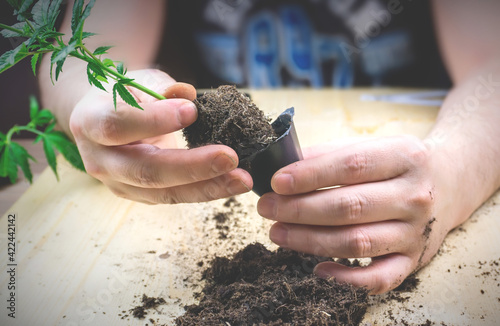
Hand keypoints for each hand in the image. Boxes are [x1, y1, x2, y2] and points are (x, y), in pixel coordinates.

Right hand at [69, 69, 251, 203]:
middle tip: (229, 157)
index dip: (154, 120)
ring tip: (241, 179)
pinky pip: (174, 197)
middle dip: (191, 167)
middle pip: (145, 170)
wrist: (105, 118)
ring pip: (164, 193)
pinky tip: (231, 183)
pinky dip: (205, 190)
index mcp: (90, 122)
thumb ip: (161, 88)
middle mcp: (100, 160)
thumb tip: (187, 95)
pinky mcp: (140, 195)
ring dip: (207, 187)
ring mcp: (119, 183)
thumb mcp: (137, 80)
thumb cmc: (122, 94)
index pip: (117, 125)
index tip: (192, 111)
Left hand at [257, 135, 463, 293]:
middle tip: (266, 208)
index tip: (276, 182)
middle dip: (299, 210)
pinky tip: (318, 270)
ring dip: (310, 240)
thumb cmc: (398, 164)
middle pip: (349, 207)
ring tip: (277, 232)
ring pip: (356, 242)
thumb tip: (284, 168)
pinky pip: (379, 278)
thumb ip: (330, 154)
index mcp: (404, 157)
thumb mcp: (373, 146)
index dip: (310, 175)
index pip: (351, 166)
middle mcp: (414, 196)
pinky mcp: (413, 260)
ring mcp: (415, 231)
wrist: (449, 183)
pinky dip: (346, 279)